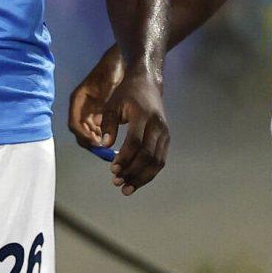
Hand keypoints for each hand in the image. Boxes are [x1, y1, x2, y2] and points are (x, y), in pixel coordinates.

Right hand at [67, 46, 123, 150]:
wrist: (118, 61)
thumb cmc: (112, 70)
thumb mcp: (109, 86)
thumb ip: (104, 105)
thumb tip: (99, 125)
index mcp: (78, 100)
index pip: (74, 124)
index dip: (83, 135)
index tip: (96, 142)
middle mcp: (80, 107)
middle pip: (79, 131)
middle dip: (89, 141)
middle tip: (104, 150)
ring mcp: (87, 110)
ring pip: (86, 132)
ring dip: (95, 141)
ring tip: (108, 147)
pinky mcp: (96, 112)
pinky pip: (95, 128)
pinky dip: (101, 136)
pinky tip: (111, 139)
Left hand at [99, 68, 169, 194]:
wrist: (148, 84)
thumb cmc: (126, 94)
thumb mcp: (112, 104)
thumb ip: (108, 124)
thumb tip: (104, 146)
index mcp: (143, 116)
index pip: (136, 142)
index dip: (125, 158)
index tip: (112, 169)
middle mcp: (157, 126)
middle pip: (148, 155)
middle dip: (133, 172)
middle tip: (117, 182)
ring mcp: (165, 133)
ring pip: (157, 161)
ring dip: (142, 177)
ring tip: (126, 188)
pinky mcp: (167, 139)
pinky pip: (160, 160)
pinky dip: (149, 173)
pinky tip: (136, 180)